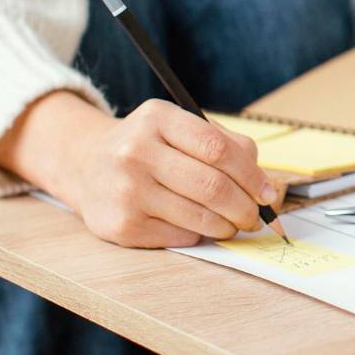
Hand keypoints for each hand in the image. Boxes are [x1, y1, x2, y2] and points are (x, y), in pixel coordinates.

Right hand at [64, 100, 275, 247]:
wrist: (86, 164)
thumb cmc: (149, 146)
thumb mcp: (179, 127)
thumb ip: (226, 145)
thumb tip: (267, 187)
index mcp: (157, 118)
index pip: (219, 149)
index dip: (252, 175)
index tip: (268, 193)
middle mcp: (136, 152)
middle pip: (212, 186)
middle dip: (246, 207)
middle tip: (256, 217)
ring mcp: (126, 190)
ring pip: (199, 216)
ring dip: (228, 226)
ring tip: (234, 224)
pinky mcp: (121, 224)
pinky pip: (180, 235)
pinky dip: (200, 234)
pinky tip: (200, 227)